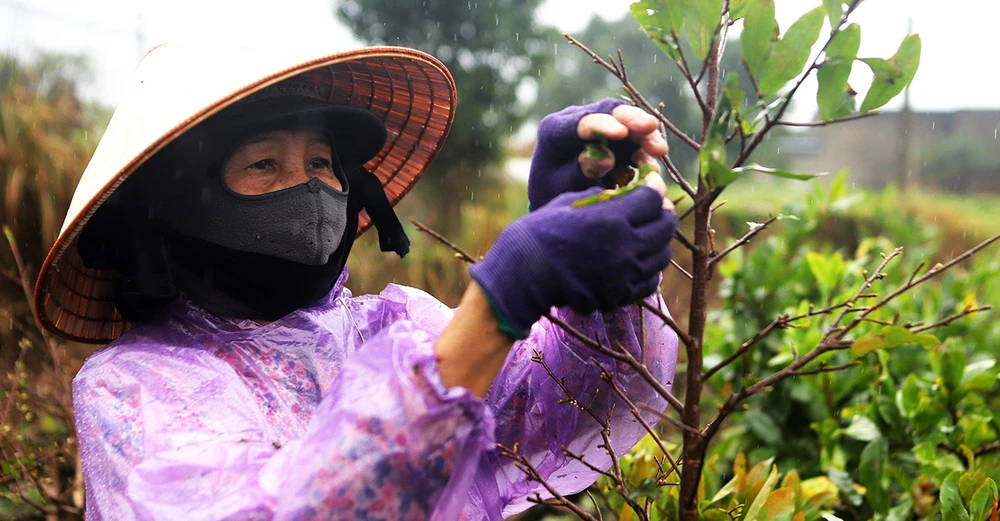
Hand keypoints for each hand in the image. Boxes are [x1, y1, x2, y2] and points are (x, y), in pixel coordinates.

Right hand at [471, 175, 676, 338]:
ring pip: (661, 255)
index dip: (654, 188)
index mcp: (611, 219)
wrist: (522, 275)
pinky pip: (650, 282)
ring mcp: (623, 275)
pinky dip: (649, 269)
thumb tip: (622, 194)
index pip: (652, 199)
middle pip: (664, 226)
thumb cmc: (539, 233)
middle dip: (662, 213)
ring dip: (659, 241)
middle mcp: (624, 248)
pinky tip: (638, 261)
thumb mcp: (567, 202)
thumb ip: (600, 198)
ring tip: (647, 235)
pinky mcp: (618, 296)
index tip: (652, 184)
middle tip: (655, 208)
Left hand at [527, 99, 669, 210]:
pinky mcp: (619, 139)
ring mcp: (602, 127)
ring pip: (628, 123)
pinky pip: (636, 141)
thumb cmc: (554, 190)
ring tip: (660, 150)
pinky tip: (654, 164)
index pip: (579, 122)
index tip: (621, 133)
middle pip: (609, 112)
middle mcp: (580, 120)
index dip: (601, 125)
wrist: (558, 195)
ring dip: (646, 135)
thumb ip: (581, 170)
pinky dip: (647, 151)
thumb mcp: (562, 185)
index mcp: (555, 129)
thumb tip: (607, 158)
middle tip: (650, 127)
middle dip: (632, 119)